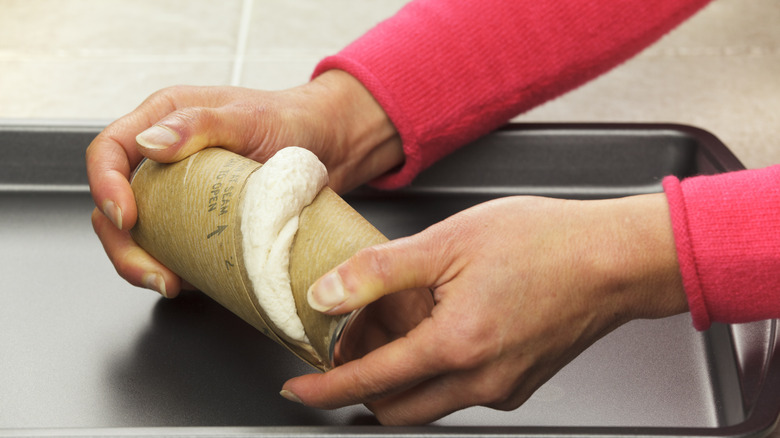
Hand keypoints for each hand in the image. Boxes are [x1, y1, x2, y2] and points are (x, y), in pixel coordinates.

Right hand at [86, 70, 401, 297]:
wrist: (330, 146)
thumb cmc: (292, 121)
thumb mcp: (249, 117)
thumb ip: (200, 124)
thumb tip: (149, 144)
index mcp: (163, 121)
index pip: (109, 151)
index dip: (104, 185)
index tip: (126, 217)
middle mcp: (164, 159)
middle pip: (114, 205)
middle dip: (122, 245)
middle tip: (152, 272)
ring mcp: (180, 194)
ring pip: (139, 234)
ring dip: (143, 264)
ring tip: (170, 283)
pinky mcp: (200, 222)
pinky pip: (173, 249)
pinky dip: (172, 270)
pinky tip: (188, 283)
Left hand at [282, 194, 687, 424]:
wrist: (615, 259)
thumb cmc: (544, 242)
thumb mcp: (448, 242)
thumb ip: (379, 273)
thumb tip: (327, 295)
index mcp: (456, 346)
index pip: (370, 381)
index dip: (326, 388)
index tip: (298, 389)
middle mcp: (481, 381)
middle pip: (397, 408)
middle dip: (362, 387)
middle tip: (349, 348)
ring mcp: (504, 387)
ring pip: (430, 402)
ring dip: (401, 378)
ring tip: (399, 328)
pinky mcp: (521, 383)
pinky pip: (463, 391)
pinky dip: (438, 371)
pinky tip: (442, 328)